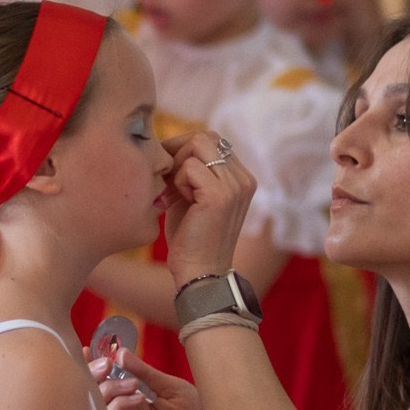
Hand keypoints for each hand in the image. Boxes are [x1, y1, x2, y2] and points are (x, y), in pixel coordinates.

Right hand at [91, 349, 216, 409]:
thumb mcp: (171, 387)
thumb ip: (145, 373)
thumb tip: (119, 353)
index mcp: (135, 397)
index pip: (106, 380)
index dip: (93, 366)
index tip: (86, 350)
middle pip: (96, 393)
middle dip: (96, 375)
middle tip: (106, 364)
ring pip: (101, 407)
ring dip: (110, 389)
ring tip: (131, 384)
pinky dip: (119, 407)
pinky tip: (137, 400)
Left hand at [161, 130, 256, 285]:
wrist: (198, 272)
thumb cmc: (190, 237)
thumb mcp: (191, 196)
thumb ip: (189, 170)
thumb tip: (168, 144)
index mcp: (241, 178)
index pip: (210, 140)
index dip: (183, 149)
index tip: (166, 171)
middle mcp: (244, 178)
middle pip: (204, 137)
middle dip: (177, 152)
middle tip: (165, 180)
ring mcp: (235, 185)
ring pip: (197, 146)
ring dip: (177, 168)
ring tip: (174, 194)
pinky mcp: (220, 195)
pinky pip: (189, 166)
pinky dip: (176, 182)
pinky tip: (177, 203)